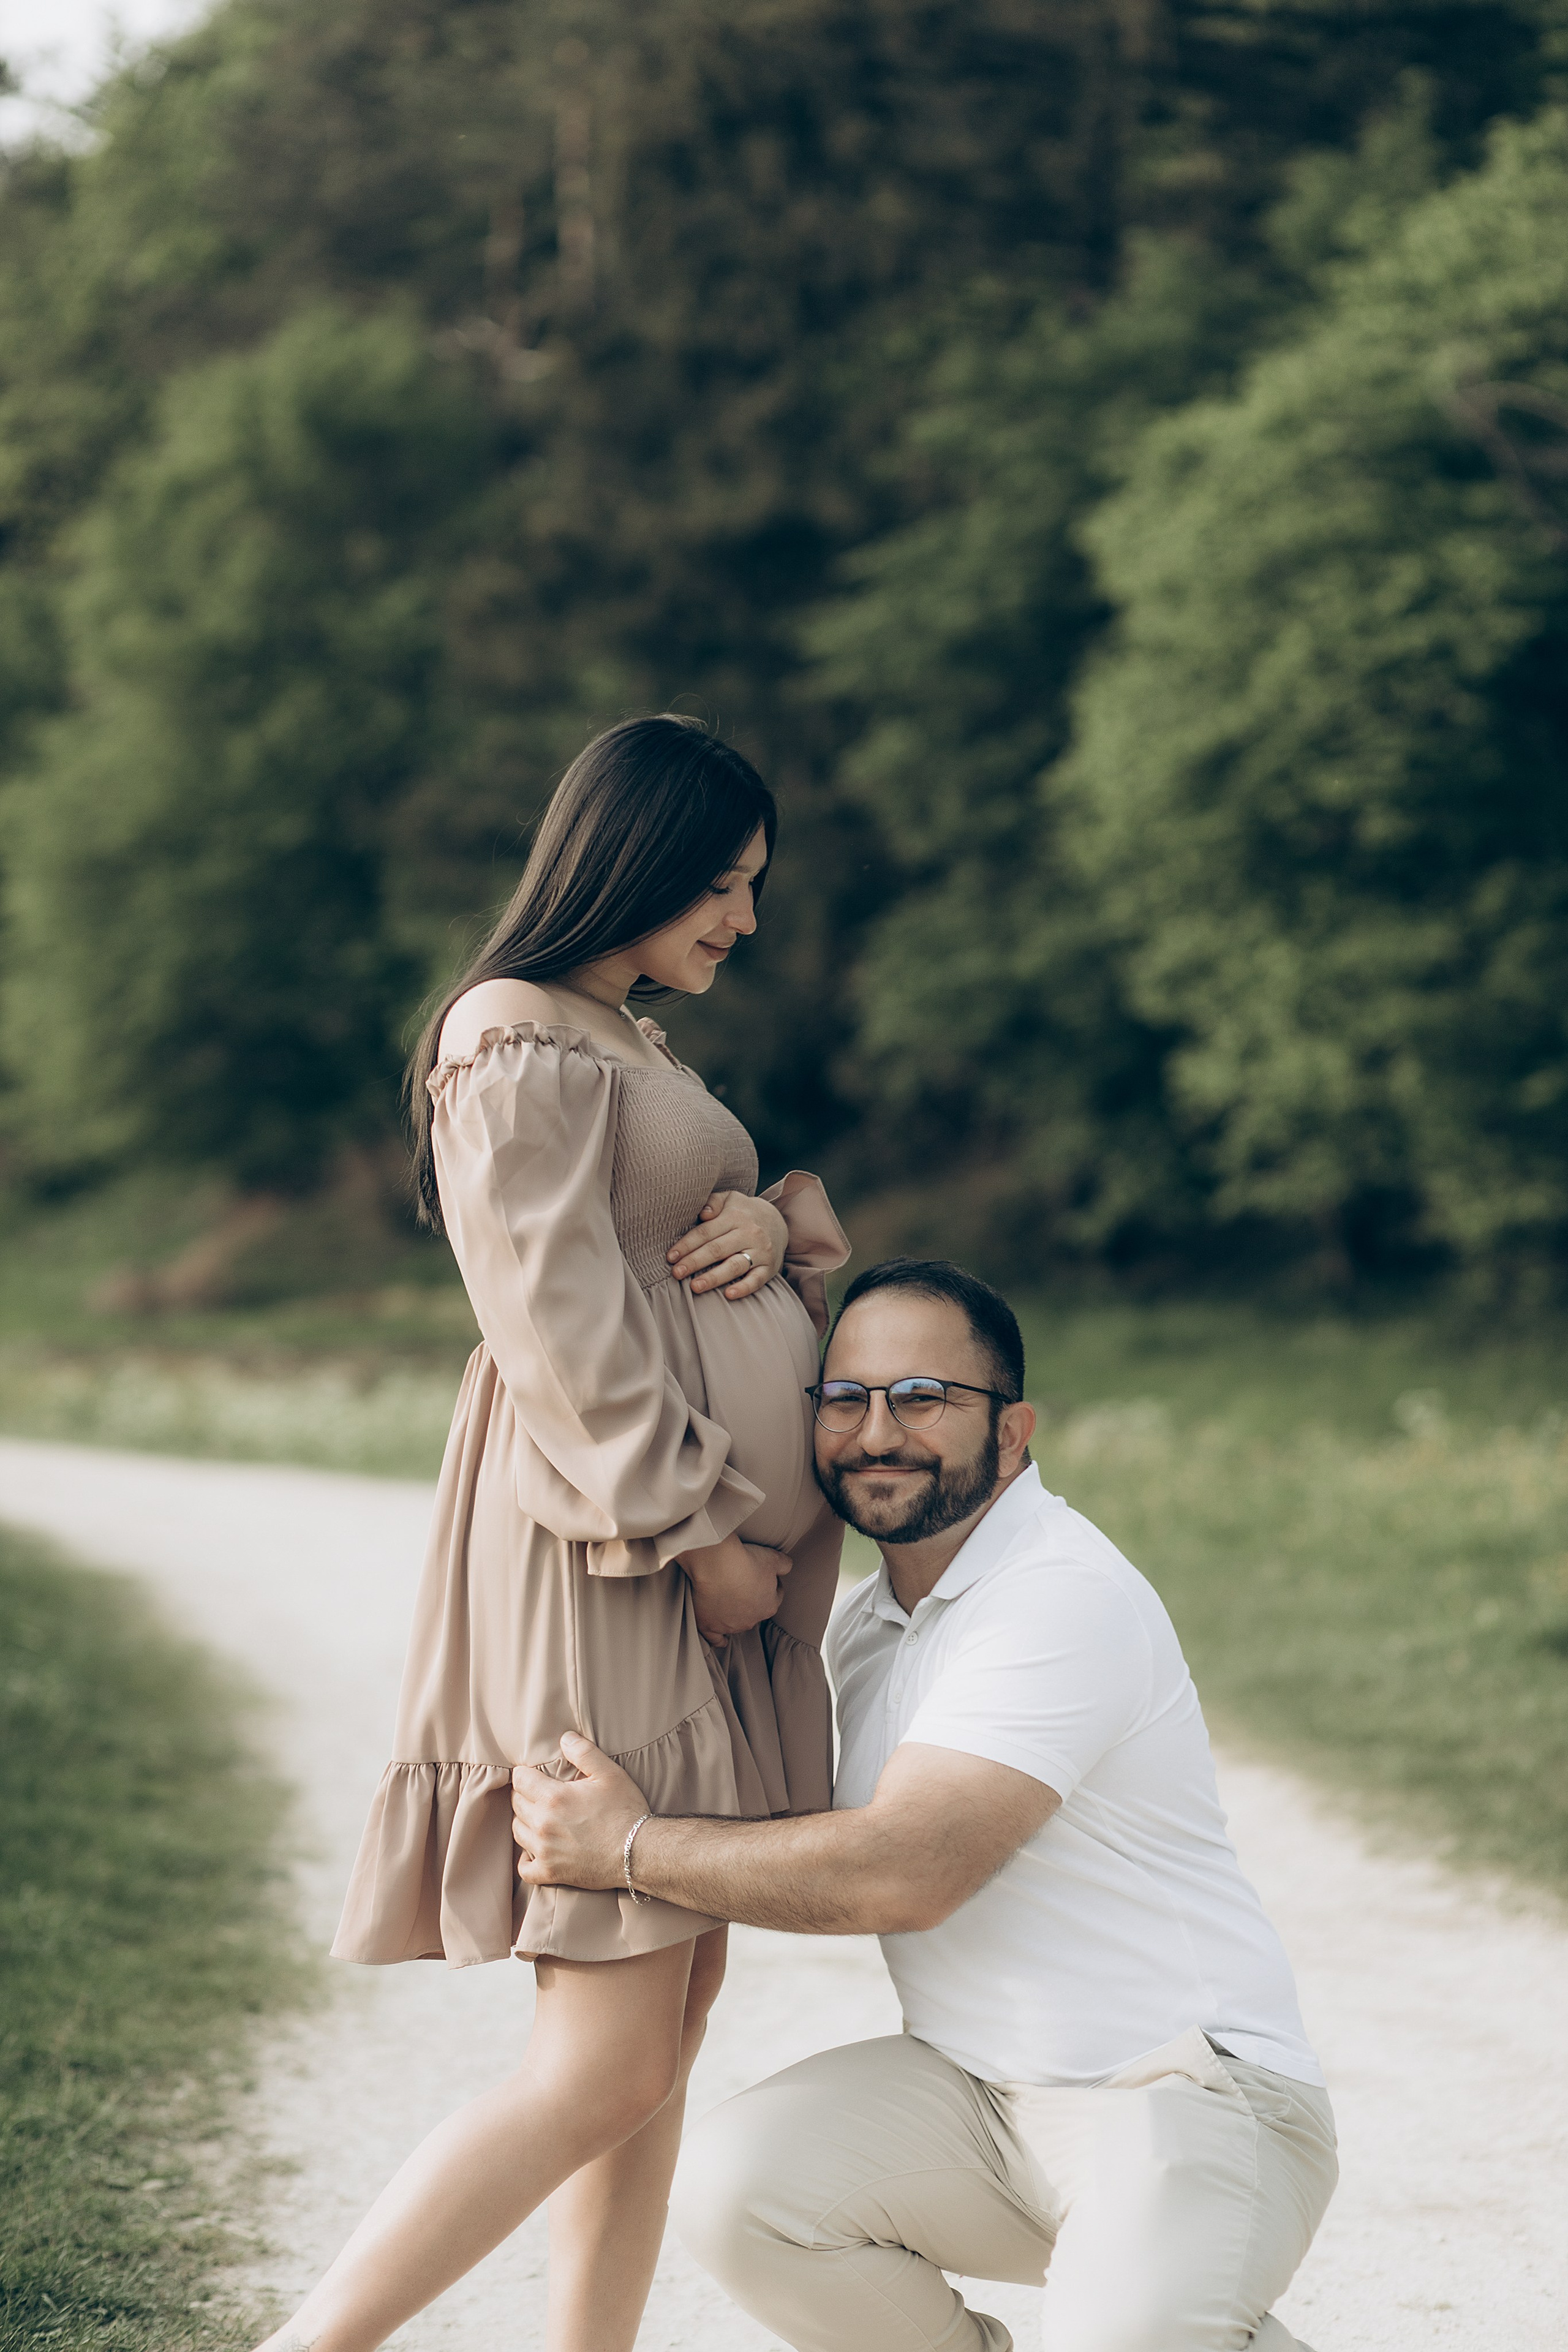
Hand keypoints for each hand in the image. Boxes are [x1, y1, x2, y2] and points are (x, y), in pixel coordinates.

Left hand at [512, 1735, 646, 1891]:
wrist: (637, 1853)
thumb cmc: (625, 1811)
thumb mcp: (610, 1774)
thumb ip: (584, 1752)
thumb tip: (564, 1738)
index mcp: (554, 1797)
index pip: (520, 1779)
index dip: (526, 1773)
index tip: (535, 1774)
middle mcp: (543, 1824)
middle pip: (516, 1804)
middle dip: (525, 1795)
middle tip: (541, 1793)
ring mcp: (545, 1851)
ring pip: (517, 1832)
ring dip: (525, 1822)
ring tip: (540, 1817)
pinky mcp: (550, 1873)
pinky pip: (524, 1869)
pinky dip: (526, 1859)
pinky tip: (536, 1850)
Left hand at [667, 1189, 787, 1299]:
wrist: (778, 1221)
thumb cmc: (743, 1212)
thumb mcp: (729, 1199)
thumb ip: (713, 1202)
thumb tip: (702, 1213)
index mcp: (735, 1216)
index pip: (706, 1232)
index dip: (687, 1245)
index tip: (671, 1257)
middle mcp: (749, 1233)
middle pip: (717, 1249)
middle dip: (695, 1262)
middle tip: (676, 1273)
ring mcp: (760, 1251)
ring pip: (735, 1265)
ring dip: (714, 1277)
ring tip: (695, 1286)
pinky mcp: (769, 1267)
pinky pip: (757, 1280)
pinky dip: (743, 1288)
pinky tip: (728, 1295)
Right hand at [679, 1535, 791, 1643]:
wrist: (717, 1566)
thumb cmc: (745, 1562)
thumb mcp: (773, 1558)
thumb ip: (784, 1565)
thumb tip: (786, 1567)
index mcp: (769, 1606)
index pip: (775, 1595)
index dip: (770, 1582)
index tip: (760, 1572)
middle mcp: (752, 1620)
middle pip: (755, 1610)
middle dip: (751, 1598)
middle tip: (741, 1581)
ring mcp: (730, 1625)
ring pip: (737, 1622)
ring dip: (734, 1613)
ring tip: (726, 1596)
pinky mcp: (710, 1626)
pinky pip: (715, 1638)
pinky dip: (718, 1640)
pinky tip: (721, 1640)